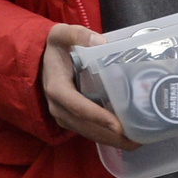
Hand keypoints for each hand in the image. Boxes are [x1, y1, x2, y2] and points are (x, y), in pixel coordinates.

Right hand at [40, 24, 138, 150]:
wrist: (40, 60)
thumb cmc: (55, 48)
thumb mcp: (61, 35)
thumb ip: (78, 35)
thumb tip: (100, 42)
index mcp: (56, 88)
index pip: (77, 106)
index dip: (97, 116)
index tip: (118, 126)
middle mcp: (58, 107)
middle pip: (86, 126)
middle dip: (111, 137)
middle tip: (138, 142)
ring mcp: (63, 115)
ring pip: (88, 133)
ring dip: (111, 141)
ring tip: (136, 142)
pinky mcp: (69, 119)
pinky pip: (87, 131)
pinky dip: (105, 136)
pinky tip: (124, 137)